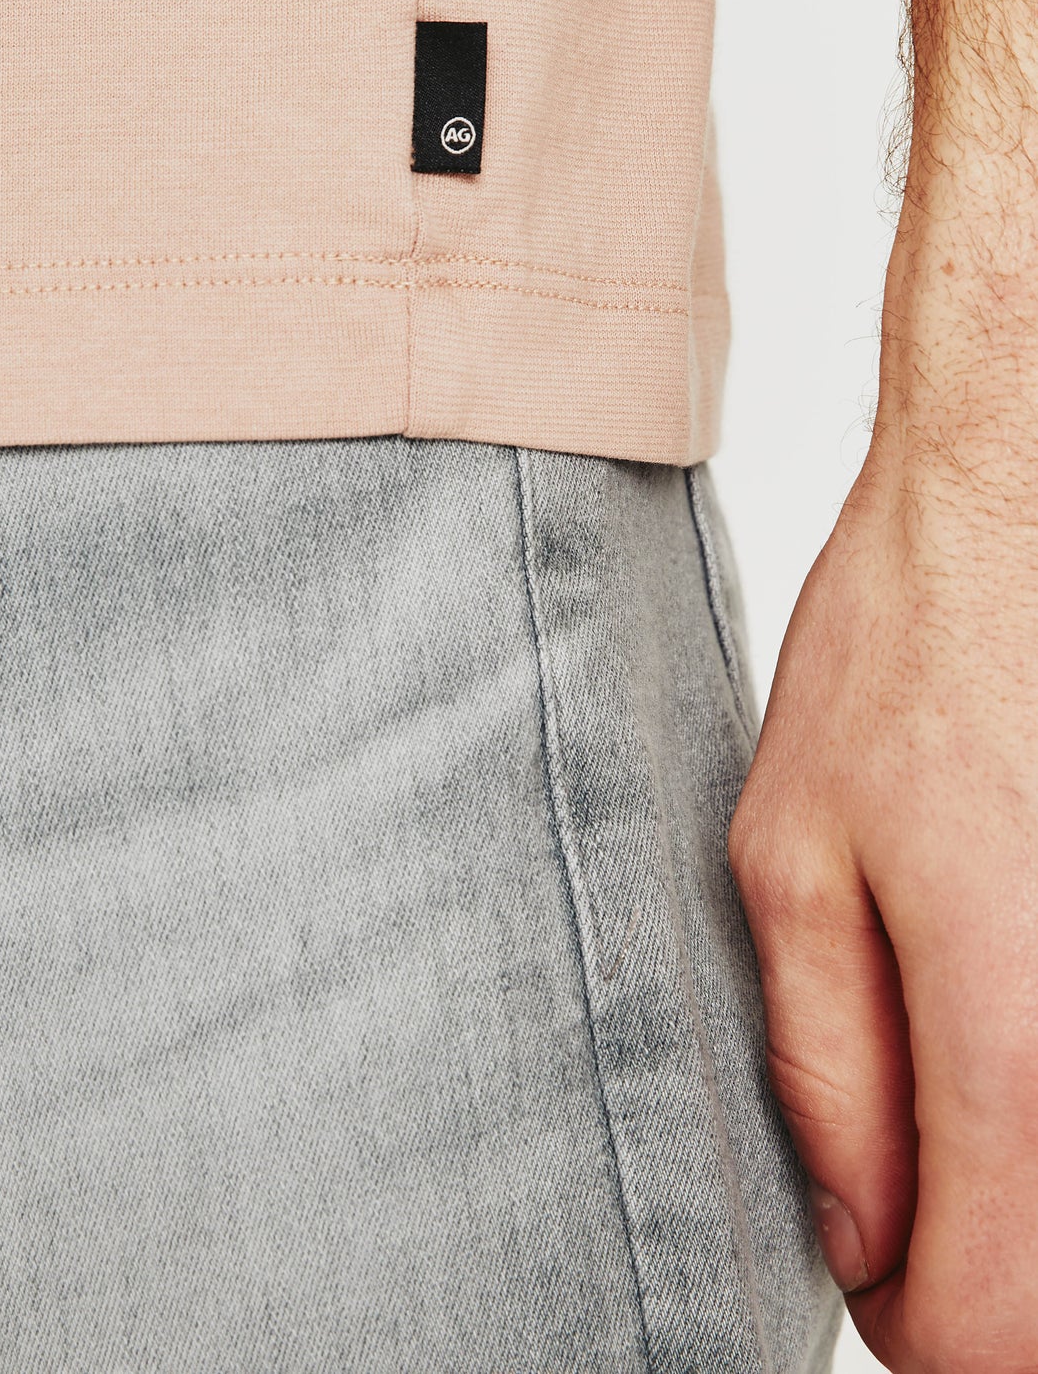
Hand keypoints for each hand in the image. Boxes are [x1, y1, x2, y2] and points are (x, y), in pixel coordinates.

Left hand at [729, 439, 1037, 1371]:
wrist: (1015, 515)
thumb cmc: (898, 666)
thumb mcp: (791, 862)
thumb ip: (825, 1070)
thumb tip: (858, 1239)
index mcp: (1013, 1036)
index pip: (996, 1331)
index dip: (923, 1347)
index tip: (874, 1286)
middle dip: (984, 1280)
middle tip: (907, 1195)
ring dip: (1018, 1189)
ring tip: (947, 1084)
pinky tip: (995, 1028)